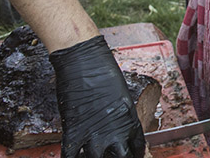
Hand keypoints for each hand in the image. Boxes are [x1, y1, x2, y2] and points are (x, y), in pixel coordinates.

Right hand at [50, 36, 144, 157]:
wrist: (84, 61)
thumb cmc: (103, 72)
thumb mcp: (120, 95)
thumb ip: (120, 115)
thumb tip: (117, 128)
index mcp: (130, 119)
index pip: (138, 148)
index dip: (135, 154)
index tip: (131, 155)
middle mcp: (115, 130)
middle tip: (113, 156)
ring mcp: (93, 133)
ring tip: (93, 156)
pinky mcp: (73, 132)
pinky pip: (71, 156)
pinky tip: (74, 157)